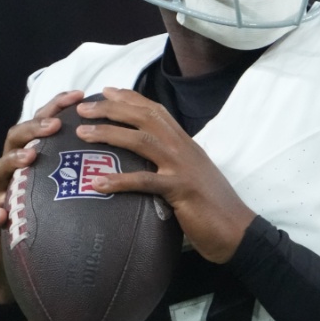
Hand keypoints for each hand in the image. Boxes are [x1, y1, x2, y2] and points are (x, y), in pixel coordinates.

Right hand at [0, 89, 85, 301]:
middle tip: (55, 124)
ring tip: (30, 156)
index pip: (43, 122)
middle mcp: (12, 169)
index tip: (81, 94)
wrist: (12, 259)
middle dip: (34, 126)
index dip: (59, 105)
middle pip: (16, 136)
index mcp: (33, 156)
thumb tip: (128, 154)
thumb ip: (84, 170)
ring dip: (13, 160)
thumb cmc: (47, 219)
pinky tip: (3, 212)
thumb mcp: (66, 190)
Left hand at [76, 86, 256, 263]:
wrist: (237, 229)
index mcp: (184, 143)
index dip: (130, 98)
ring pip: (142, 140)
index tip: (106, 91)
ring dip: (109, 134)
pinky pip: (145, 182)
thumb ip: (171, 161)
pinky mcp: (180, 190)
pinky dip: (120, 181)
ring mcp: (181, 167)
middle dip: (112, 109)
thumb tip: (148, 160)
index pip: (155, 111)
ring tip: (82, 133)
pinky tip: (98, 183)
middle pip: (144, 118)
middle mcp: (182, 148)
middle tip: (83, 108)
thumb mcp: (190, 173)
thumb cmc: (212, 205)